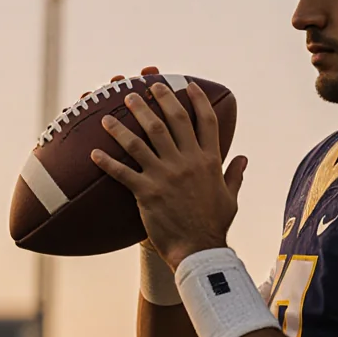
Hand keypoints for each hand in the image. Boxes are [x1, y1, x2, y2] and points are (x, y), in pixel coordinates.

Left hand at [90, 79, 247, 270]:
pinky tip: (94, 153)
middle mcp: (188, 162)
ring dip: (126, 123)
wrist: (198, 251)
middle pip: (172, 121)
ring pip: (143, 140)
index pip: (206, 121)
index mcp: (210, 161)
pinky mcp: (147, 192)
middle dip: (158, 99)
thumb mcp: (230, 197)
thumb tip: (243, 158)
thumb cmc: (215, 225)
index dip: (197, 100)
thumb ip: (235, 174)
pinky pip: (123, 172)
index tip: (188, 85)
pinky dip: (107, 161)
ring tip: (112, 111)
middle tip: (146, 86)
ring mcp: (166, 175)